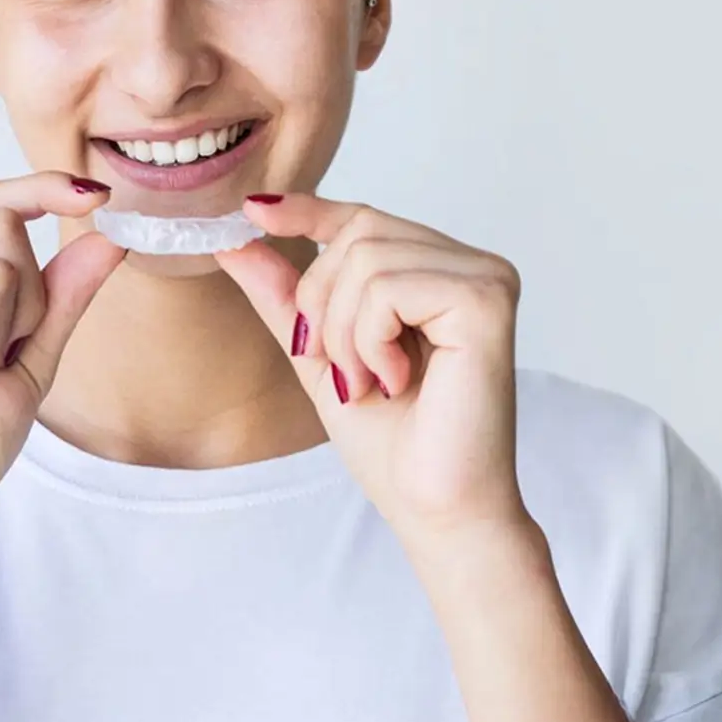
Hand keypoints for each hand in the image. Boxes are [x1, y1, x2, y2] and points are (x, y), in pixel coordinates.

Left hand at [214, 195, 528, 546]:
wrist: (436, 511)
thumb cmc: (394, 446)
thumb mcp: (321, 357)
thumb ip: (287, 298)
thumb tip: (236, 240)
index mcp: (440, 275)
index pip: (365, 219)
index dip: (308, 211)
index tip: (254, 212)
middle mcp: (471, 266)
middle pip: (359, 231)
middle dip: (323, 303)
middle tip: (344, 371)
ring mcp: (486, 278)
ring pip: (367, 257)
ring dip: (346, 332)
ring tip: (373, 382)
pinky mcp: (486, 299)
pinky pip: (389, 287)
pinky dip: (371, 339)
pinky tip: (398, 380)